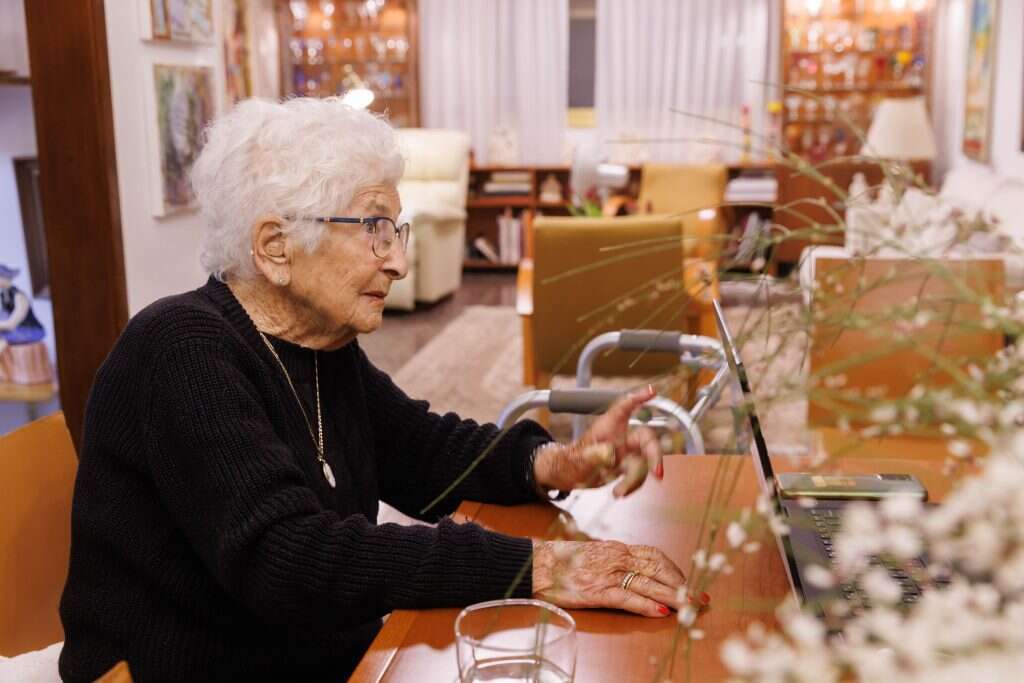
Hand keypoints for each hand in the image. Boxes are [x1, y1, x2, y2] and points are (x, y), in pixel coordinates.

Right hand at [532, 539, 685, 616]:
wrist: (538, 564)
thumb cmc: (562, 560)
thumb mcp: (593, 552)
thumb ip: (614, 558)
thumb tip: (631, 567)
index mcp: (617, 548)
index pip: (655, 555)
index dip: (675, 570)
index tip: (687, 581)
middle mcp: (617, 558)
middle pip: (659, 570)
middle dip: (683, 585)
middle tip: (700, 598)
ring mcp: (609, 574)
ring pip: (650, 584)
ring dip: (674, 597)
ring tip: (690, 607)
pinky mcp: (598, 592)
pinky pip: (628, 598)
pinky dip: (647, 606)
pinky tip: (660, 612)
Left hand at [534, 385, 663, 497]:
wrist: (569, 476)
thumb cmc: (570, 461)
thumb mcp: (577, 459)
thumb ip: (592, 455)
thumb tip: (609, 454)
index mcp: (608, 427)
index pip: (624, 408)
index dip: (638, 398)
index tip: (651, 391)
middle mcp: (620, 437)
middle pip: (647, 439)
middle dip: (655, 455)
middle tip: (657, 472)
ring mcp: (625, 452)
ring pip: (643, 462)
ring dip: (636, 480)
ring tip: (619, 492)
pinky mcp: (626, 467)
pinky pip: (638, 475)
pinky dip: (632, 486)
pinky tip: (620, 492)